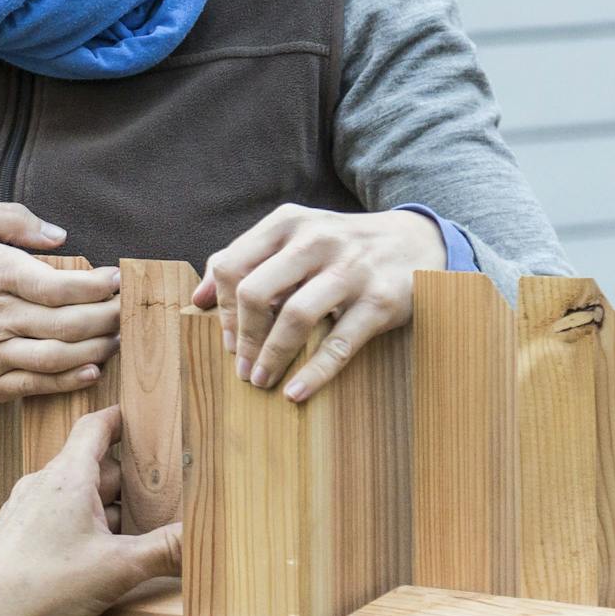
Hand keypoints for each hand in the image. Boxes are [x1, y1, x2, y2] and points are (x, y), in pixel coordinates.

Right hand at [0, 201, 119, 401]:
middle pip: (69, 323)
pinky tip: (91, 369)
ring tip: (114, 337)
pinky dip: (69, 381)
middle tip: (126, 310)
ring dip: (96, 349)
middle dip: (108, 318)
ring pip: (59, 357)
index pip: (61, 286)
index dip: (98, 287)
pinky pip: (36, 386)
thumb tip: (59, 237)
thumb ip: (10, 218)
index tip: (116, 280)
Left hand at [0, 406, 180, 615]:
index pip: (95, 427)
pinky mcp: (19, 535)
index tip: (143, 415)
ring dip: (108, 508)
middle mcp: (43, 485)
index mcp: (67, 477)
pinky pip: (59, 517)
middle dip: (129, 479)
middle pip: (95, 466)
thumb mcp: (119, 568)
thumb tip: (201, 536)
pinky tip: (101, 554)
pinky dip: (85, 526)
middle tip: (163, 489)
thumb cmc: (41, 589)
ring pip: (78, 496)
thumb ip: (166, 550)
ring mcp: (27, 509)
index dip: (122, 418)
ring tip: (139, 529)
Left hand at [190, 205, 444, 402]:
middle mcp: (317, 240)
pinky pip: (339, 343)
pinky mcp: (379, 300)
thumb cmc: (339, 248)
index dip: (223, 310)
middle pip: (256, 292)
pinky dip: (313, 373)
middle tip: (241, 367)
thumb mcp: (293, 238)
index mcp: (287, 223)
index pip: (232, 267)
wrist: (417, 241)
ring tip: (261, 380)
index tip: (227, 340)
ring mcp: (351, 269)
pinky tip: (295, 392)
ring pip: (294, 317)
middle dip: (243, 338)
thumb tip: (197, 299)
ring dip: (271, 357)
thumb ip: (243, 259)